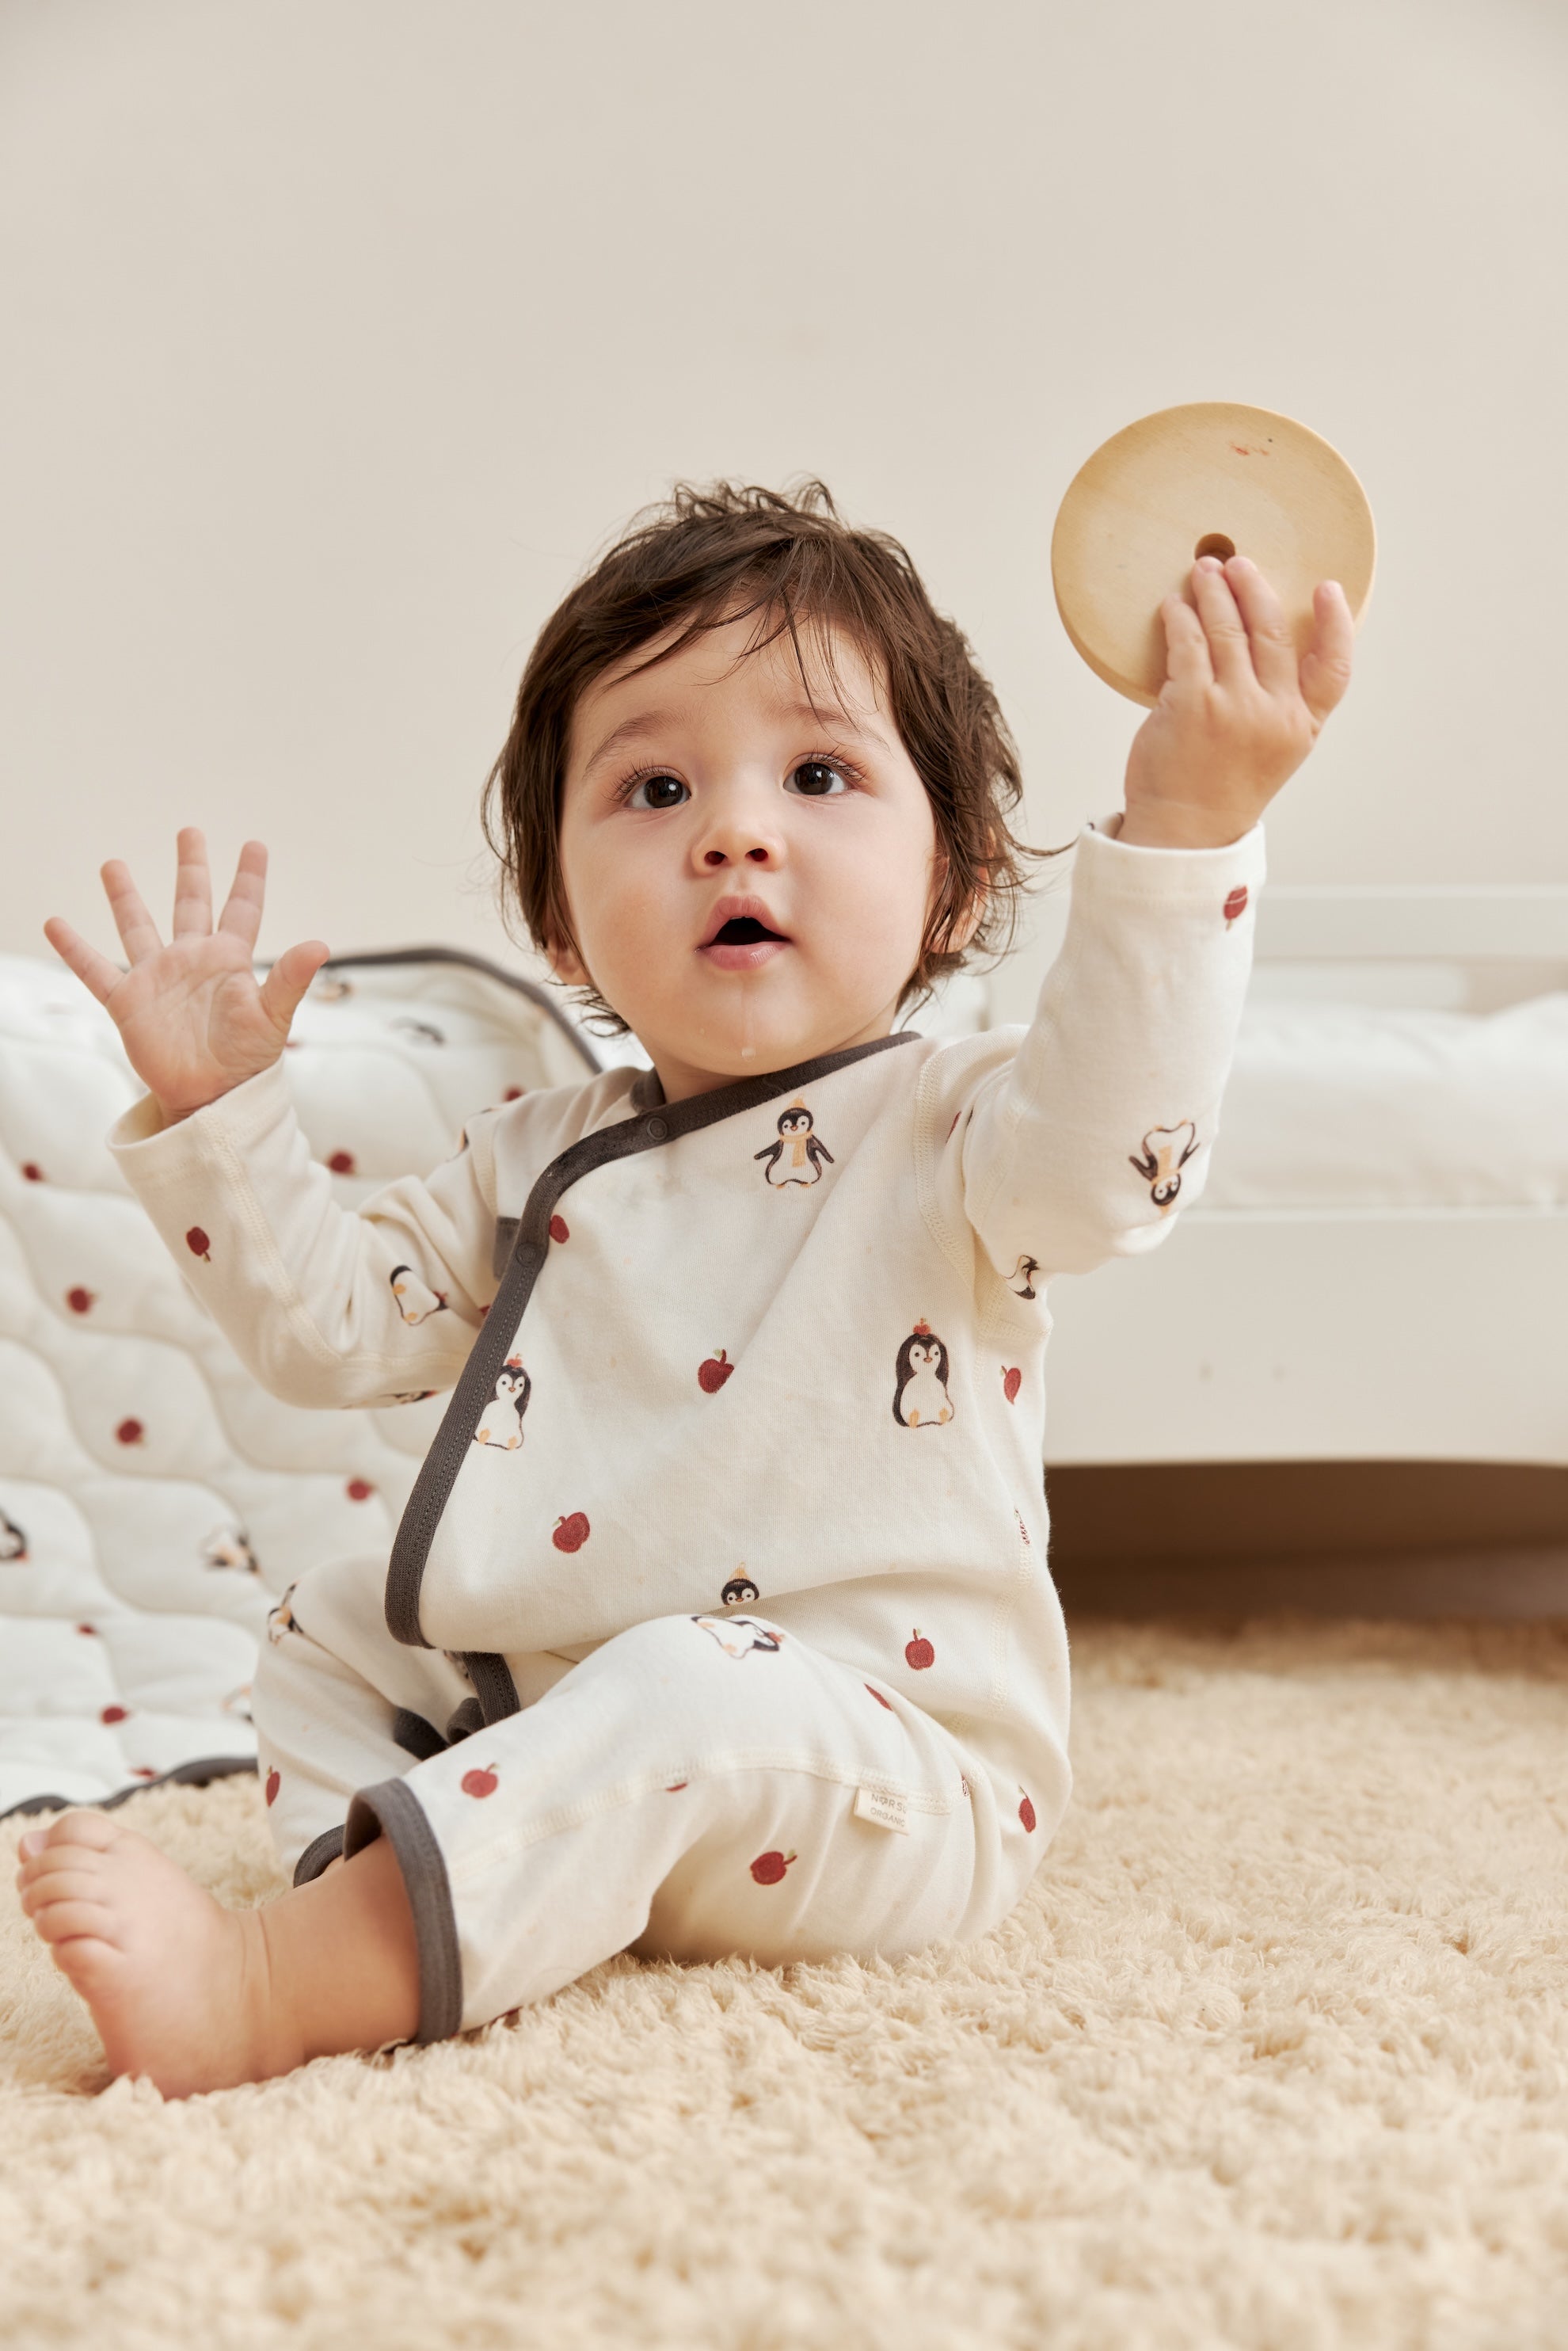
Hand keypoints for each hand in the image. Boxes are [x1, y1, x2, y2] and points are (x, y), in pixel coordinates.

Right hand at [43, 829, 329, 1122]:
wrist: (212, 1099)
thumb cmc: (248, 1062)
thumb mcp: (273, 1017)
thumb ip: (289, 979)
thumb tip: (320, 945)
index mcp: (229, 960)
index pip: (242, 908)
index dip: (248, 877)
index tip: (254, 845)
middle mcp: (193, 961)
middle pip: (190, 903)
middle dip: (190, 869)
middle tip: (189, 832)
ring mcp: (158, 979)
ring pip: (138, 927)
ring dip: (125, 897)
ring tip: (113, 864)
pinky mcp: (129, 1003)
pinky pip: (96, 971)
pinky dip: (74, 949)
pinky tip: (55, 924)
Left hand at [1119, 554, 1355, 848]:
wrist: (1183, 834)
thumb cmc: (1220, 791)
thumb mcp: (1271, 753)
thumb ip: (1278, 705)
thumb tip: (1259, 642)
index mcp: (1301, 727)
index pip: (1335, 668)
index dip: (1336, 623)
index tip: (1328, 589)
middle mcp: (1273, 714)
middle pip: (1272, 631)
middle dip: (1253, 588)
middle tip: (1237, 564)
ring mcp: (1232, 707)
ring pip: (1227, 629)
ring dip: (1214, 592)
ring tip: (1203, 572)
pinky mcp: (1190, 705)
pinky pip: (1188, 643)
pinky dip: (1180, 617)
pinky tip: (1174, 606)